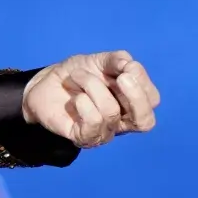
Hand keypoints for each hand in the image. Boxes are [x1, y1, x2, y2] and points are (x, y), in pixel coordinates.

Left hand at [20, 50, 159, 147]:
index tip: (125, 66)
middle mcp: (121, 121)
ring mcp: (103, 131)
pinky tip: (76, 98)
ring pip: (112, 112)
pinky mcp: (83, 137)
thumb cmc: (77, 73)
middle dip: (135, 96)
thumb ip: (117, 60)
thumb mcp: (99, 60)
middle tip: (121, 77)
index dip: (142, 83)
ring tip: (77, 76)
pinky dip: (84, 103)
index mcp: (131, 102)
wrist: (45, 83)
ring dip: (93, 86)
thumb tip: (130, 65)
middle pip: (145, 122)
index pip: (152, 100)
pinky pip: (94, 122)